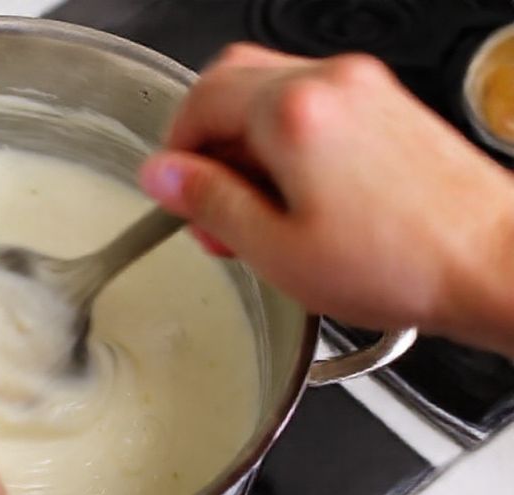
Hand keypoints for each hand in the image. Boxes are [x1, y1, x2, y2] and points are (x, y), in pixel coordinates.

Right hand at [140, 43, 513, 354]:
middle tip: (208, 199)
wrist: (497, 262)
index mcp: (292, 112)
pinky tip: (295, 196)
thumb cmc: (402, 264)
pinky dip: (286, 139)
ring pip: (271, 91)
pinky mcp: (386, 104)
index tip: (173, 191)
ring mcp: (363, 87)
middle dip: (207, 140)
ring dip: (245, 141)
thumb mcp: (277, 249)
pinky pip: (312, 102)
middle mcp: (328, 83)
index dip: (174, 150)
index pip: (198, 102)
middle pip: (231, 82)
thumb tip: (161, 176)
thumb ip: (209, 203)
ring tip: (254, 209)